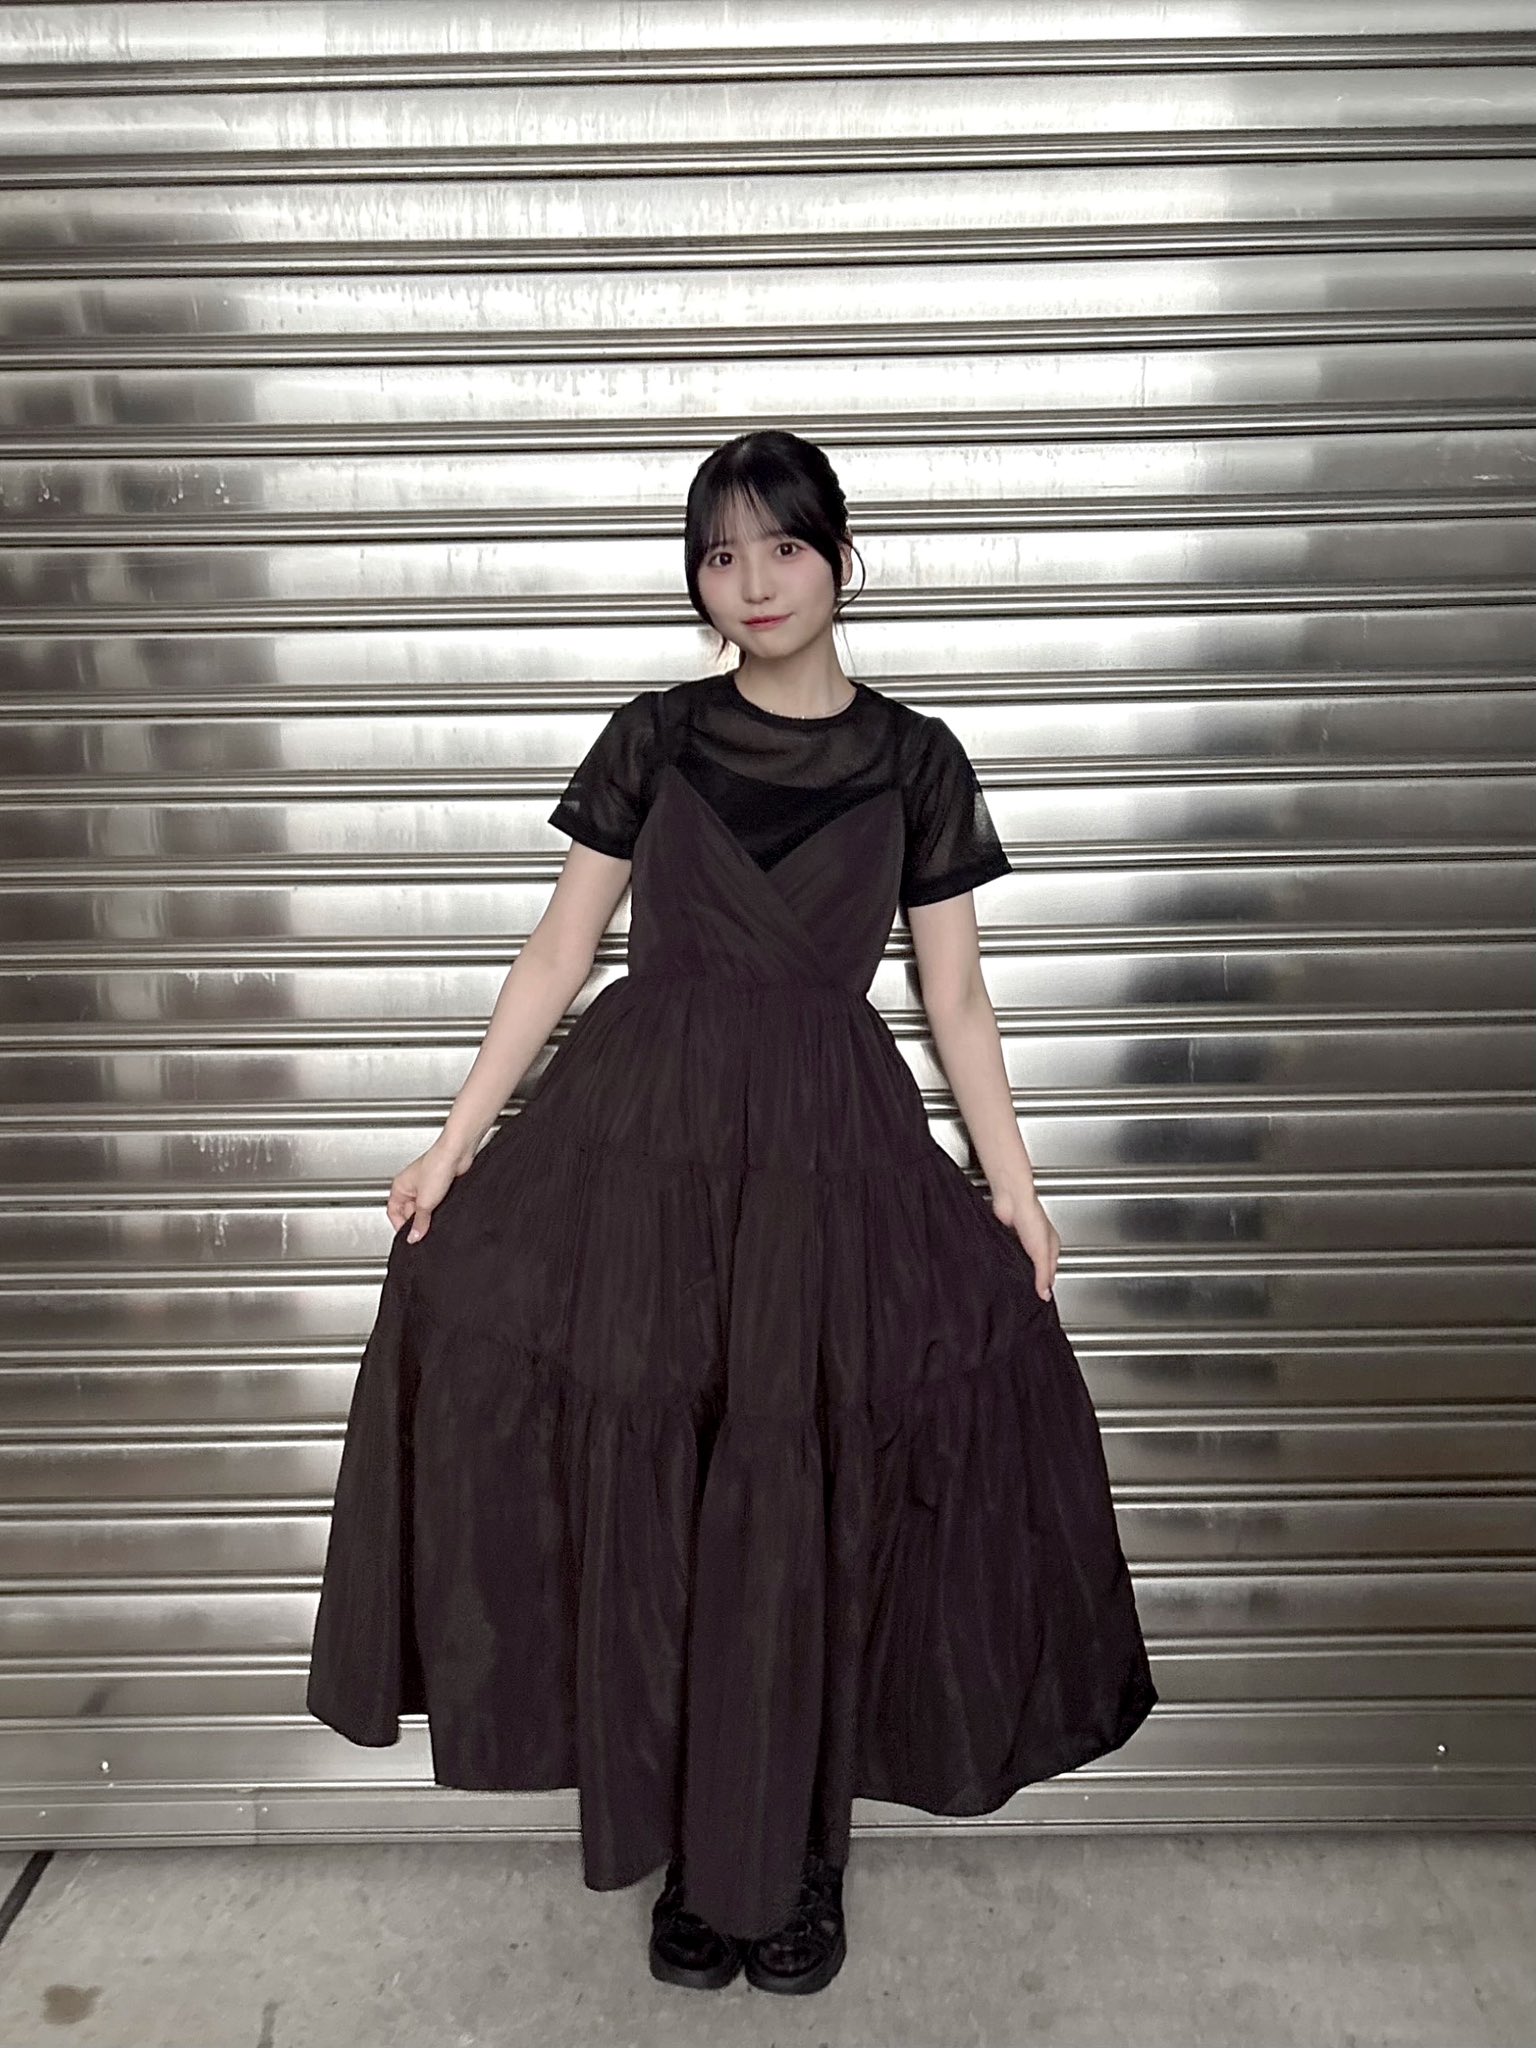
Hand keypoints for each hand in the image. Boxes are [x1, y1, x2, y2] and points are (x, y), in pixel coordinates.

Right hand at [387, 1137, 476, 1241]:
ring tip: (436, 1217)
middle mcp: (411, 1186)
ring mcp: (426, 1186)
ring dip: (429, 1215)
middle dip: (417, 1221)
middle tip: (424, 1229)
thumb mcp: (425, 1202)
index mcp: (400, 1187)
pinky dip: (439, 1209)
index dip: (400, 1225)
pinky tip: (444, 1211)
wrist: (458, 1153)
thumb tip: (413, 1238)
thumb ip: (419, 1222)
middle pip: (409, 1212)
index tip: (410, 1236)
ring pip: (424, 1208)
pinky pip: (436, 1203)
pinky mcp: (441, 1186)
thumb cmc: (437, 1165)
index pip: (393, 1212)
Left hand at [989, 1177, 1059, 1299]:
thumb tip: (1045, 1294)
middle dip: (1032, 1279)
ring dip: (1019, 1269)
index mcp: (1052, 1247)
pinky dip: (1008, 1260)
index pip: (1051, 1273)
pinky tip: (1005, 1266)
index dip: (1046, 1285)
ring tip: (1014, 1282)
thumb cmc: (1031, 1217)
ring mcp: (1023, 1240)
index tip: (1040, 1298)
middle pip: (1037, 1268)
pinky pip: (1010, 1254)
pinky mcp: (1009, 1237)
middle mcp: (1039, 1243)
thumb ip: (1043, 1274)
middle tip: (1026, 1293)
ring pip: (1022, 1261)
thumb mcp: (1041, 1252)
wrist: (1011, 1200)